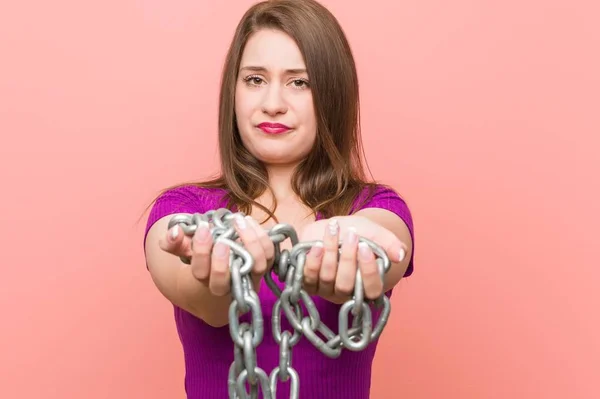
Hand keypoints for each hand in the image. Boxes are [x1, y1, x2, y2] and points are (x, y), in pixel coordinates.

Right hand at [159, 214, 274, 295]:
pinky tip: (249, 221)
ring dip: (250, 243)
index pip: (200, 273)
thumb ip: (174, 242)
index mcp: (204, 279)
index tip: (204, 229)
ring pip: (255, 267)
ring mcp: (247, 276)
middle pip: (222, 282)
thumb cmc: (205, 259)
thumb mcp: (186, 250)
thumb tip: (174, 232)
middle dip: (221, 261)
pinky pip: (269, 255)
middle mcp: (226, 284)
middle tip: (222, 239)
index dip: (201, 252)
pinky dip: (263, 237)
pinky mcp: (264, 268)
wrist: (227, 277)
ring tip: (239, 221)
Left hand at [299, 216, 406, 301]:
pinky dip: (312, 261)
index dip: (368, 271)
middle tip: (351, 235)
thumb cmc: (357, 233)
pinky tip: (317, 244)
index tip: (365, 247)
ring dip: (330, 253)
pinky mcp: (309, 282)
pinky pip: (308, 278)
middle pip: (346, 285)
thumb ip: (389, 243)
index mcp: (366, 286)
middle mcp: (346, 292)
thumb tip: (401, 254)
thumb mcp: (375, 234)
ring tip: (334, 230)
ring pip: (327, 278)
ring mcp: (326, 290)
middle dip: (348, 259)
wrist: (333, 227)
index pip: (372, 289)